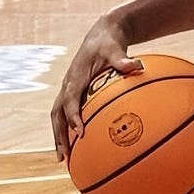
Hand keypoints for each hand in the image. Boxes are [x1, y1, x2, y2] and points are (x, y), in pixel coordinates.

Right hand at [50, 17, 141, 161]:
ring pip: (58, 117)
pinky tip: (79, 145)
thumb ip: (123, 59)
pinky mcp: (74, 93)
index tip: (80, 133)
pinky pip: (67, 114)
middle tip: (64, 157)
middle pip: (57, 115)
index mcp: (75, 77)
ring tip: (64, 159)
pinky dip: (69, 129)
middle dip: (58, 136)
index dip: (73, 117)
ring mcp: (68, 90)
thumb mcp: (116, 48)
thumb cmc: (109, 42)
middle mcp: (68, 85)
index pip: (70, 100)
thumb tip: (136, 66)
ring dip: (59, 137)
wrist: (102, 34)